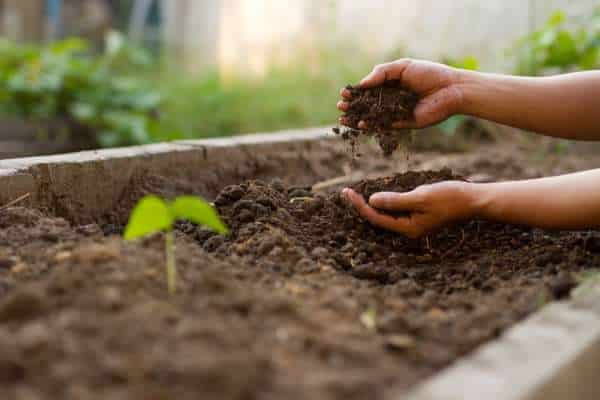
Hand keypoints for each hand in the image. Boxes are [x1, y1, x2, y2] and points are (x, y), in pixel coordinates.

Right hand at [337, 59, 464, 128]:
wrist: (451, 89)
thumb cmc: (430, 74)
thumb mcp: (403, 66)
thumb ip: (381, 73)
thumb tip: (362, 84)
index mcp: (391, 84)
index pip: (368, 89)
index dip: (355, 91)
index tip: (344, 92)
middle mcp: (392, 99)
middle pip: (367, 104)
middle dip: (353, 105)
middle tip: (340, 105)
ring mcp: (396, 112)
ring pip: (372, 117)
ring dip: (357, 118)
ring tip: (343, 118)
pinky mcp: (403, 124)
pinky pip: (384, 126)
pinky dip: (371, 126)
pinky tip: (360, 124)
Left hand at [342, 181, 476, 238]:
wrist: (473, 200)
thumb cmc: (449, 198)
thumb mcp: (420, 197)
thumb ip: (395, 201)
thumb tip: (372, 201)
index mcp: (408, 228)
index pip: (376, 218)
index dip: (359, 205)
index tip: (347, 192)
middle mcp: (409, 229)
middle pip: (378, 219)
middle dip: (362, 206)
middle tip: (346, 192)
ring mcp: (414, 223)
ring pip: (386, 215)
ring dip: (372, 204)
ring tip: (356, 194)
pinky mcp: (418, 216)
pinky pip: (396, 210)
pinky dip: (386, 202)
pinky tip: (379, 194)